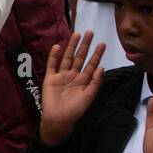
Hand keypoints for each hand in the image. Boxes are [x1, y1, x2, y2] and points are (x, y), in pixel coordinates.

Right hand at [39, 31, 105, 145]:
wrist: (58, 119)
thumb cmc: (75, 110)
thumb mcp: (89, 96)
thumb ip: (95, 82)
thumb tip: (102, 67)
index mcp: (83, 81)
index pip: (91, 64)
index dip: (96, 54)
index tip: (102, 44)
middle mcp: (73, 76)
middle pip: (80, 57)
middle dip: (85, 46)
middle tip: (90, 33)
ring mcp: (61, 76)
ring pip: (67, 58)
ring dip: (71, 46)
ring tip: (76, 34)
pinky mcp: (50, 78)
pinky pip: (52, 65)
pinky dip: (54, 56)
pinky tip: (58, 46)